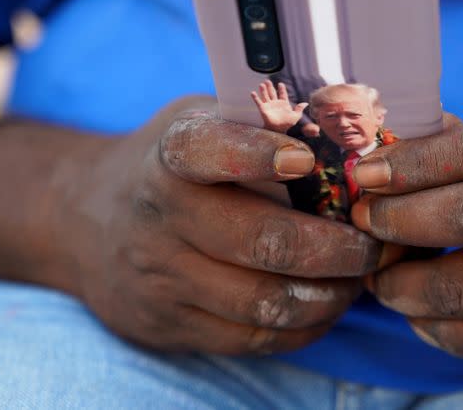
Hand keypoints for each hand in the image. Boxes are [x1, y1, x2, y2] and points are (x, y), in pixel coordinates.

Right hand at [61, 96, 388, 354]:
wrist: (85, 220)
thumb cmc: (172, 164)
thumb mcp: (200, 121)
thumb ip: (259, 123)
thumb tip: (352, 130)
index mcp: (171, 156)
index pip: (207, 152)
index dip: (257, 154)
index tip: (306, 160)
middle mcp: (160, 220)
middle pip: (262, 243)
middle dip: (338, 248)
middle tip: (376, 244)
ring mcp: (161, 280)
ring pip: (265, 303)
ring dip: (331, 293)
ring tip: (360, 277)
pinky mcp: (169, 326)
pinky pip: (253, 340)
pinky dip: (305, 325)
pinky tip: (327, 303)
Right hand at [251, 80, 307, 132]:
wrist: (279, 130)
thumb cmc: (287, 124)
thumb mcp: (295, 116)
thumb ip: (299, 109)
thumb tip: (306, 103)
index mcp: (283, 103)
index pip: (282, 94)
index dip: (282, 89)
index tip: (280, 84)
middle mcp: (275, 103)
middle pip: (272, 92)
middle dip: (270, 86)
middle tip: (267, 80)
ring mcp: (269, 105)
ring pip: (265, 95)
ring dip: (263, 90)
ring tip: (262, 84)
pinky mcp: (263, 109)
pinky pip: (258, 102)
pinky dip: (255, 97)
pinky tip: (253, 92)